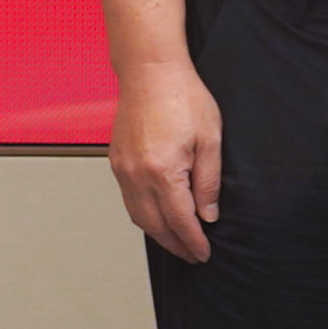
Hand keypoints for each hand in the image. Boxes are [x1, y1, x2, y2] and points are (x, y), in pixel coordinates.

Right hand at [110, 61, 225, 261]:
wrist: (151, 73)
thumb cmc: (184, 98)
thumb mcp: (210, 139)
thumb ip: (208, 181)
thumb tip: (208, 215)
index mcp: (162, 171)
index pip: (180, 220)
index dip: (193, 241)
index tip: (203, 254)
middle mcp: (136, 176)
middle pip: (155, 224)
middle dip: (175, 244)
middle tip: (192, 256)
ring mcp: (122, 170)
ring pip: (137, 215)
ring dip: (157, 233)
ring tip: (177, 242)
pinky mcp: (116, 162)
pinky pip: (129, 199)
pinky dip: (144, 214)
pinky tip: (158, 216)